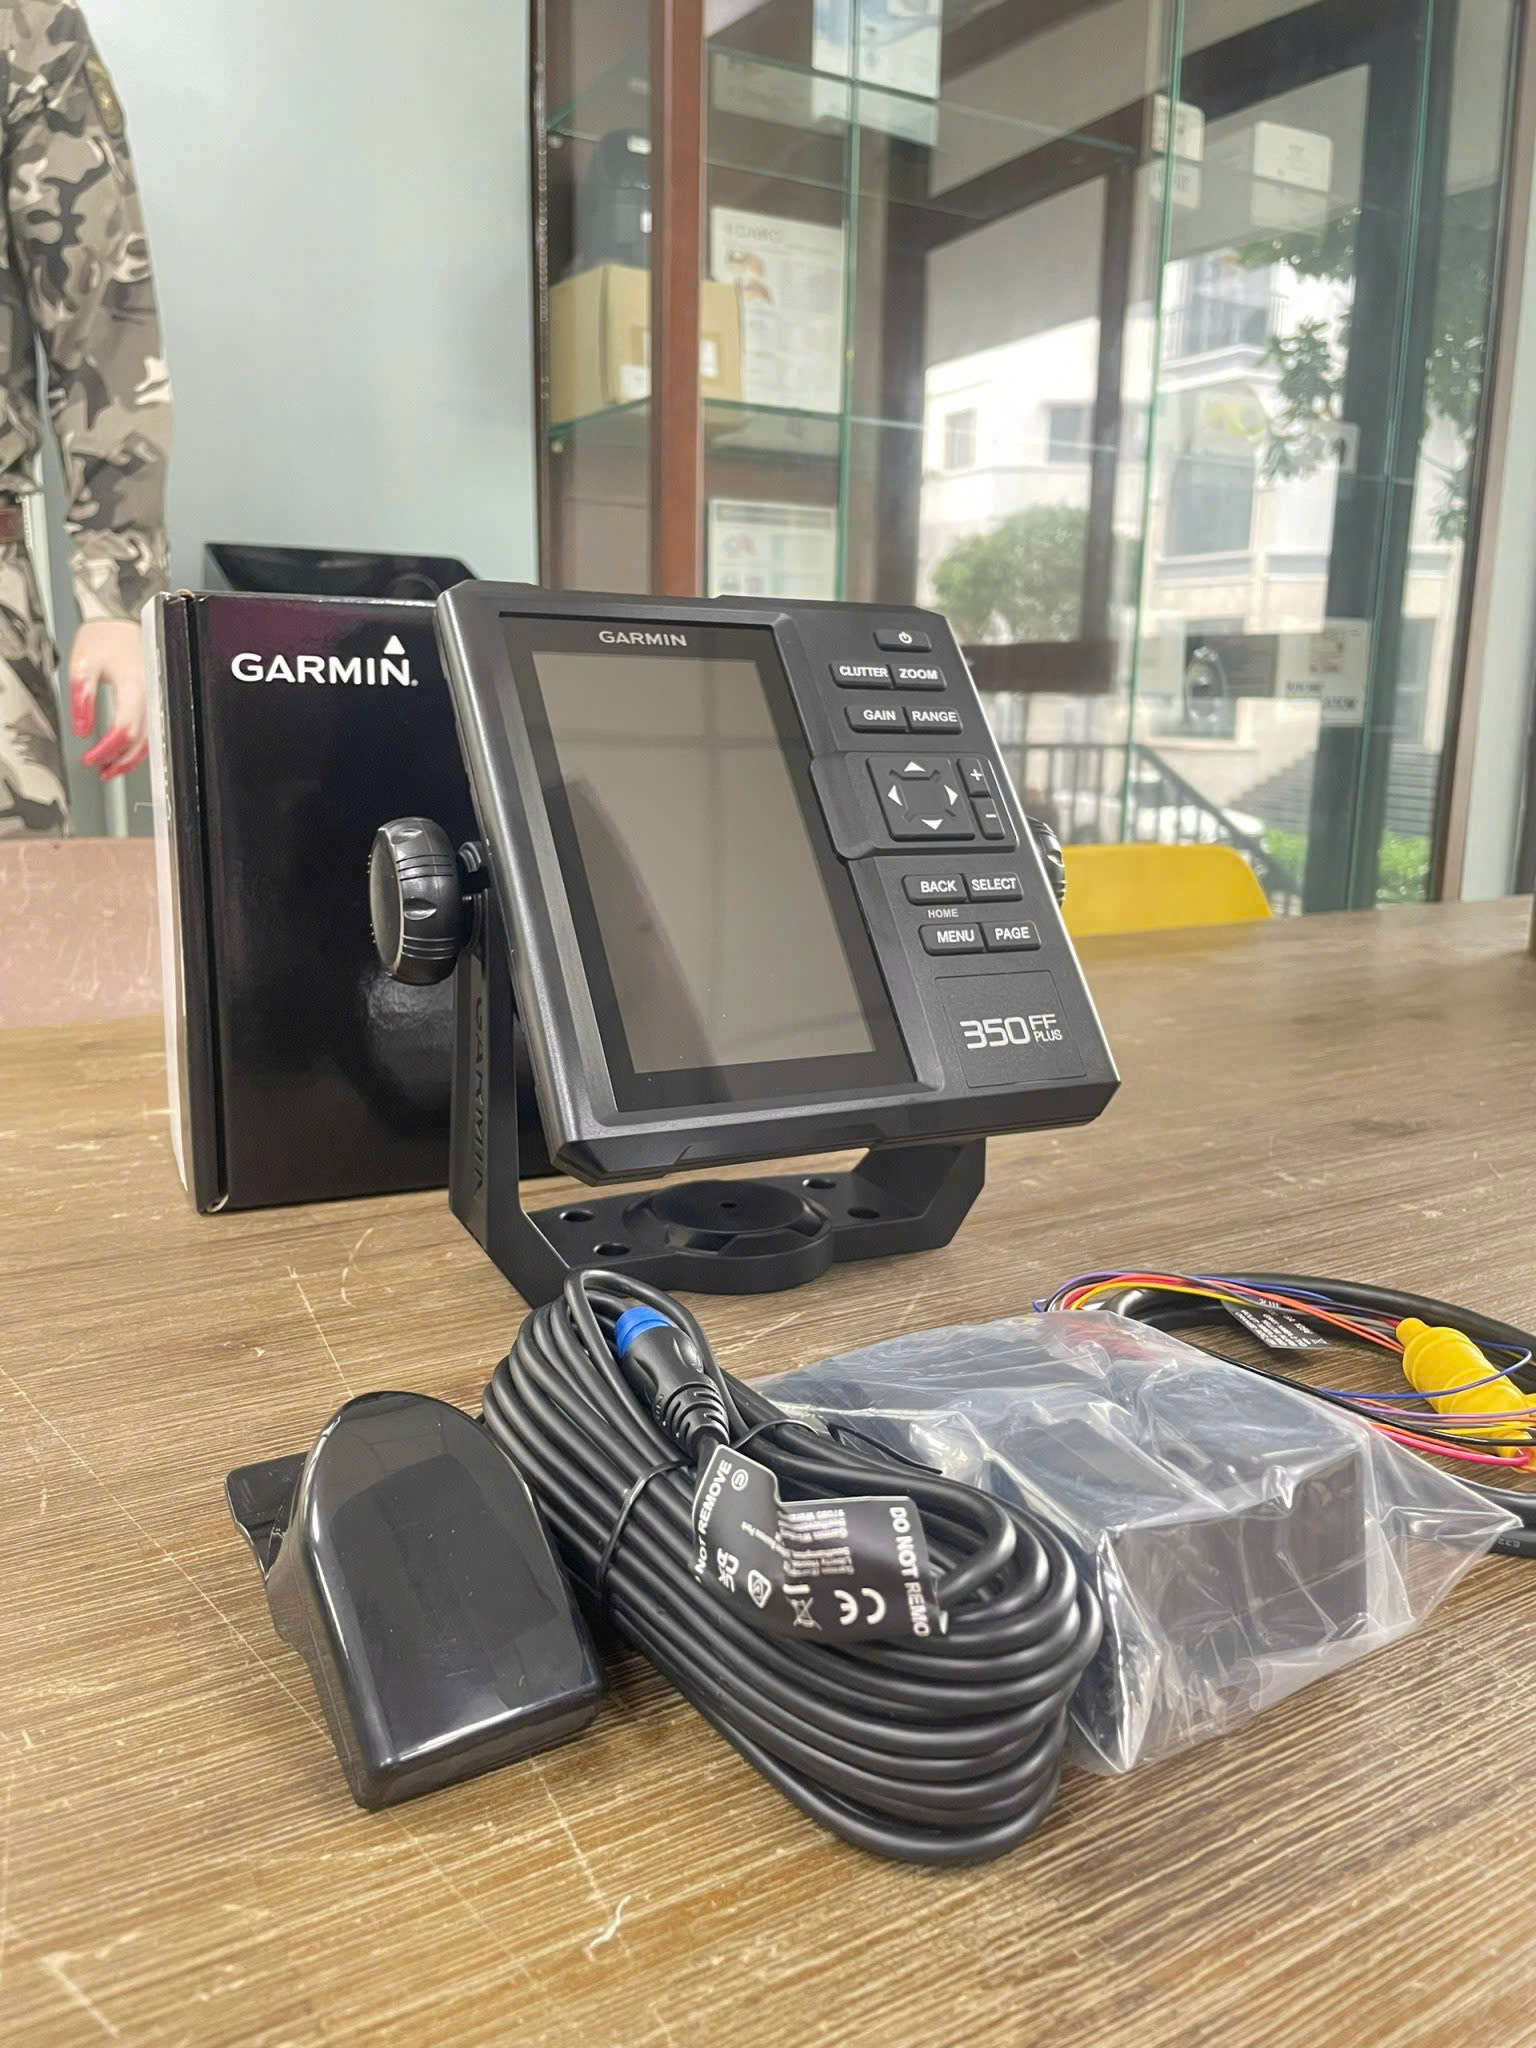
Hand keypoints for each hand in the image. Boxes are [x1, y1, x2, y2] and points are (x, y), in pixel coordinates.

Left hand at [70, 619, 147, 780]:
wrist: (120, 619)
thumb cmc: (106, 637)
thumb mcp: (82, 664)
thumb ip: (82, 698)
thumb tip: (82, 730)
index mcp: (134, 685)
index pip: (124, 729)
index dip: (106, 750)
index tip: (89, 758)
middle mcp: (151, 694)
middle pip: (140, 741)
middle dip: (118, 760)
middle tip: (98, 769)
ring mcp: (157, 698)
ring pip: (150, 740)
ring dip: (130, 759)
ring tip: (110, 768)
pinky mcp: (156, 700)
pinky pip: (151, 731)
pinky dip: (137, 747)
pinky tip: (123, 752)